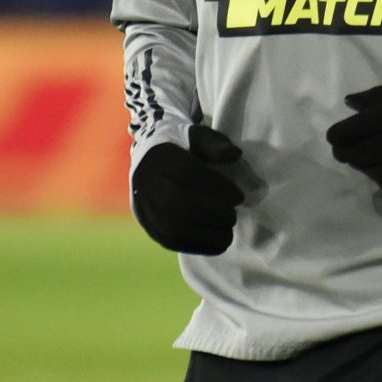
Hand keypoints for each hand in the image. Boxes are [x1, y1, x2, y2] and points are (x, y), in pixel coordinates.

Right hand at [131, 125, 244, 253]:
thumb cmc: (183, 146)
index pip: (186, 172)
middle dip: (209, 213)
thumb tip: (235, 155)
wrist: (152, 158)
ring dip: (203, 235)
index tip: (239, 197)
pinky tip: (216, 245)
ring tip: (228, 235)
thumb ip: (216, 143)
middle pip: (175, 202)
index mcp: (160, 157)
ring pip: (169, 226)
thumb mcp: (199, 135)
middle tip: (233, 217)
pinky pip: (167, 240)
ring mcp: (142, 206)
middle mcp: (145, 182)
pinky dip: (195, 246)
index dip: (215, 186)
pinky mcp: (146, 224)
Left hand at [326, 82, 381, 199]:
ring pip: (365, 169)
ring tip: (371, 155)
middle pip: (352, 153)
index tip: (335, 135)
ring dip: (362, 162)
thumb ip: (376, 97)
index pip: (350, 131)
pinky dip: (380, 175)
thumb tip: (348, 102)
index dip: (338, 134)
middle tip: (345, 148)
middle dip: (344, 150)